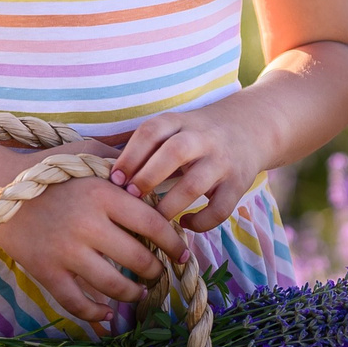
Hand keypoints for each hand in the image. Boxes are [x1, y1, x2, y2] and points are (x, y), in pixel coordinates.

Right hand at [0, 140, 184, 322]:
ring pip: (113, 284)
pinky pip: (76, 302)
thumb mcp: (88, 151)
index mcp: (103, 193)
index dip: (173, 243)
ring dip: (133, 293)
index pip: (153, 224)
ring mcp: (65, 250)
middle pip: (138, 258)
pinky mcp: (44, 270)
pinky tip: (106, 314)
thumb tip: (161, 169)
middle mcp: (87, 223)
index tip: (182, 254)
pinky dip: (94, 314)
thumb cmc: (51, 168)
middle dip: (155, 270)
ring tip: (140, 292)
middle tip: (160, 273)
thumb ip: (123, 160)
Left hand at [110, 105, 265, 234]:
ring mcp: (223, 160)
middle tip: (130, 197)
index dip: (130, 155)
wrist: (252, 127)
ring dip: (171, 204)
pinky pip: (221, 207)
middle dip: (148, 176)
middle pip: (175, 151)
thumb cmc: (197, 135)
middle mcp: (203, 137)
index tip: (113, 179)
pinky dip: (202, 221)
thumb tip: (95, 166)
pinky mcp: (240, 182)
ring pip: (196, 183)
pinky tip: (185, 225)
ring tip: (153, 220)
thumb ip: (143, 144)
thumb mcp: (174, 127)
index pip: (152, 131)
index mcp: (181, 121)